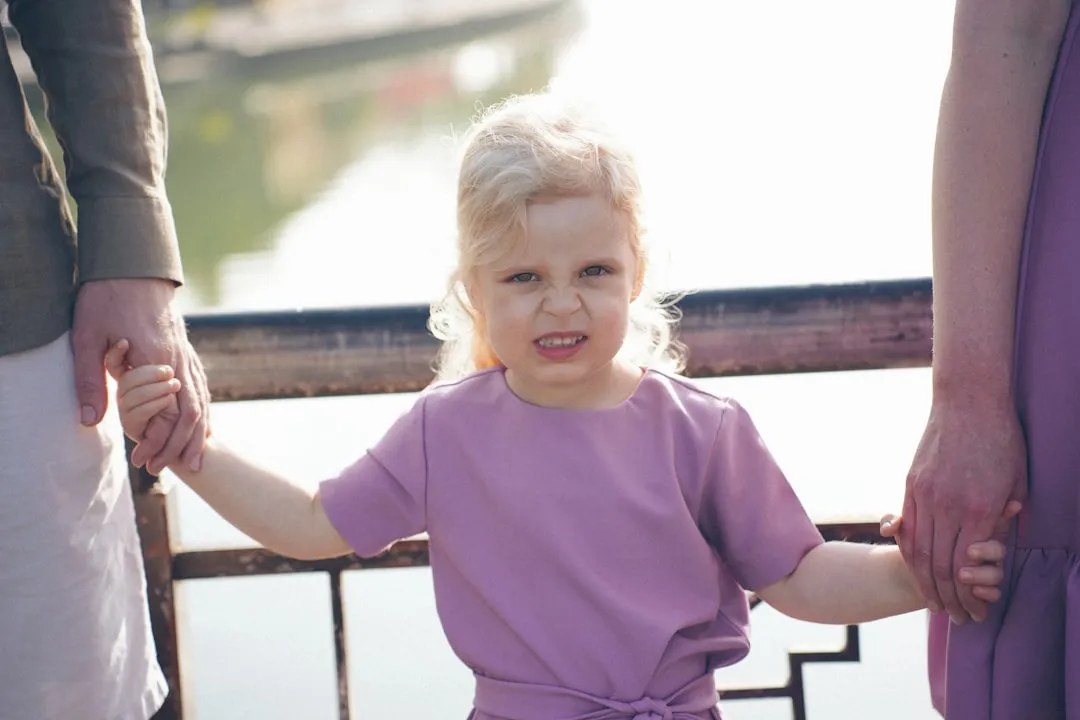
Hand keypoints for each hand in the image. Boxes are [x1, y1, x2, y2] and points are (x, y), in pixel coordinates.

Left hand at [72, 278, 209, 473]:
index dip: (160, 443)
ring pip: (203, 400)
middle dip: (185, 446)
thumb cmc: (107, 298)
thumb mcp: (87, 338)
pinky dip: (204, 411)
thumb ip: (90, 381)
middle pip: (193, 413)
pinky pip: (202, 387)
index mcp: (158, 360)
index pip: (169, 414)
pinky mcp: (186, 350)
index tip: (144, 463)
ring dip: (199, 432)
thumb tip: (91, 420)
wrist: (133, 264)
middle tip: (177, 471)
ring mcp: (187, 355)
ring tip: (195, 458)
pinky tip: (201, 424)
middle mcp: (180, 361)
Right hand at [900, 400, 1026, 624]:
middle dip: (946, 598)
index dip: (968, 596)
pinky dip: (909, 552)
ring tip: (933, 601)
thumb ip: (1004, 515)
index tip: (974, 613)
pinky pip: (906, 526)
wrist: (969, 401)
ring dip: (925, 581)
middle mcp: (947, 506)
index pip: (966, 567)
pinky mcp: (911, 483)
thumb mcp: (1017, 481)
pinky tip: (915, 568)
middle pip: (939, 565)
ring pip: (918, 550)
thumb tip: (994, 542)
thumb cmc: (1002, 439)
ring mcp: (925, 494)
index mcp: (980, 509)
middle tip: (954, 618)